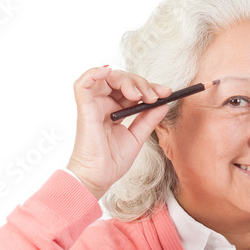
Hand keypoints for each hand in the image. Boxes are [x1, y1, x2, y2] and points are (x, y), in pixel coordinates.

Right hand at [66, 67, 171, 199]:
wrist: (99, 177)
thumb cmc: (112, 162)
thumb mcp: (137, 137)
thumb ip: (149, 119)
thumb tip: (164, 103)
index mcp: (114, 111)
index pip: (132, 90)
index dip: (149, 87)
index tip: (166, 93)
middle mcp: (103, 105)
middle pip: (122, 80)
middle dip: (141, 83)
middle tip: (153, 96)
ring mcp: (93, 105)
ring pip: (108, 77)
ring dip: (127, 80)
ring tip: (138, 95)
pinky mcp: (85, 108)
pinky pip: (83, 83)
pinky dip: (94, 73)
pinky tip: (108, 72)